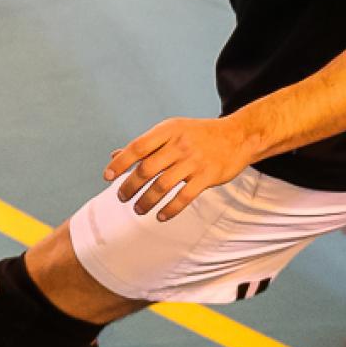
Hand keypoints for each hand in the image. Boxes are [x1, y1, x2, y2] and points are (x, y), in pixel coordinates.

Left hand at [104, 114, 258, 219]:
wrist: (238, 136)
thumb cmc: (199, 135)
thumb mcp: (172, 131)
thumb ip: (146, 145)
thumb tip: (115, 156)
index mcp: (168, 130)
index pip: (138, 147)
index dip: (120, 163)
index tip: (107, 177)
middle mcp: (180, 144)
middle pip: (147, 169)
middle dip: (130, 186)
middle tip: (122, 197)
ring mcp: (195, 161)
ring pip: (163, 186)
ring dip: (147, 201)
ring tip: (138, 209)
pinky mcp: (208, 176)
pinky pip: (184, 197)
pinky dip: (170, 209)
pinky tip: (161, 216)